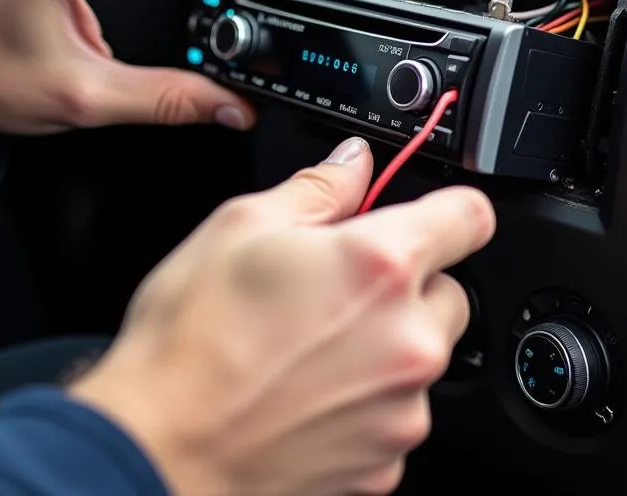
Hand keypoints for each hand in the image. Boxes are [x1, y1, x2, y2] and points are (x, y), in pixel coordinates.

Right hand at [69, 138, 495, 495]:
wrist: (156, 452)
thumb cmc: (191, 342)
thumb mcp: (241, 226)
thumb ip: (318, 187)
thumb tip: (353, 162)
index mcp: (381, 266)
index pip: (470, 216)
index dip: (451, 208)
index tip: (435, 214)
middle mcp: (408, 340)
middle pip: (448, 292)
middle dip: (408, 284)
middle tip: (339, 287)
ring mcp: (400, 410)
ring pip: (421, 356)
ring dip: (386, 344)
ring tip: (310, 345)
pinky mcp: (384, 463)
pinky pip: (395, 412)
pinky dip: (366, 400)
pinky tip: (307, 392)